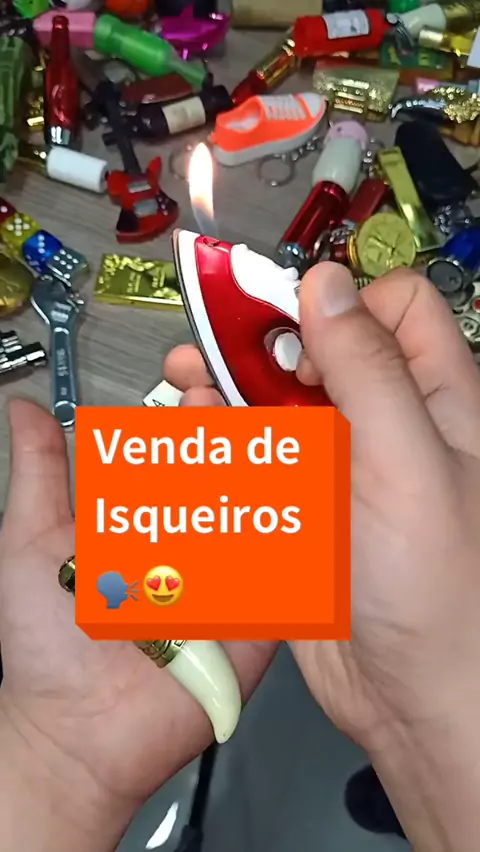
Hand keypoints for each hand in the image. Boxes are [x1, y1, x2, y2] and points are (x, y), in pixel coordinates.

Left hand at [0, 400, 274, 851]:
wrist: (79, 733)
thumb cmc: (45, 643)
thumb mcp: (31, 544)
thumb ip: (40, 474)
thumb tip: (25, 411)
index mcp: (141, 520)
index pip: (174, 453)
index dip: (185, 418)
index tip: (190, 389)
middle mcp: (187, 543)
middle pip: (221, 477)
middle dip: (226, 437)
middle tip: (226, 410)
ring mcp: (224, 578)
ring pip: (256, 515)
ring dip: (265, 473)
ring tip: (264, 437)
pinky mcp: (255, 619)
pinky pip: (282, 575)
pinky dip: (297, 536)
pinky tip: (305, 495)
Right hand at [164, 263, 479, 851]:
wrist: (414, 699)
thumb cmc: (440, 594)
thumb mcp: (408, 464)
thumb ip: (368, 369)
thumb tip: (327, 285)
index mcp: (434, 400)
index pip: (390, 308)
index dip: (339, 305)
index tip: (292, 329)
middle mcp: (386, 424)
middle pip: (319, 351)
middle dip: (261, 341)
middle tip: (212, 341)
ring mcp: (341, 466)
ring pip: (279, 403)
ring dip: (231, 387)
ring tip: (187, 379)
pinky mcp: (304, 508)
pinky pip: (259, 459)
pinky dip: (224, 442)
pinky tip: (195, 433)